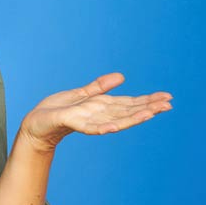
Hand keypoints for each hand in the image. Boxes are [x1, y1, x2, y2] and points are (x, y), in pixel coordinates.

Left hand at [19, 72, 171, 152]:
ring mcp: (88, 121)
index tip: (168, 97)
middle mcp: (99, 115)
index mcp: (102, 107)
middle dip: (148, 108)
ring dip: (133, 118)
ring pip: (115, 120)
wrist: (36, 122)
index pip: (130, 103)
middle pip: (128, 112)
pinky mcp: (72, 124)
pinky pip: (90, 127)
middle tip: (169, 105)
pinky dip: (102, 127)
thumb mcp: (81, 94)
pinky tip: (113, 127)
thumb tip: (121, 77)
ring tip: (151, 114)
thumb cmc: (57, 109)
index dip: (148, 100)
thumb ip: (99, 87)